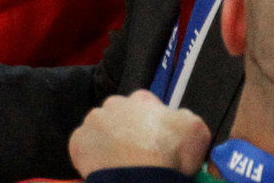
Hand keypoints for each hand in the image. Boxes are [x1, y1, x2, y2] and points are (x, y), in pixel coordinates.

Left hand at [68, 90, 210, 176]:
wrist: (142, 181)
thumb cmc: (170, 155)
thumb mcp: (196, 130)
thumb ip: (184, 117)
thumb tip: (177, 119)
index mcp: (140, 98)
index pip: (145, 103)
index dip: (151, 121)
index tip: (155, 140)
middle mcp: (114, 103)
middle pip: (119, 114)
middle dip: (126, 129)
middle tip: (136, 153)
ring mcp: (93, 122)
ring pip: (100, 129)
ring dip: (108, 141)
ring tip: (119, 163)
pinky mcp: (77, 142)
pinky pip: (83, 147)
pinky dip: (91, 157)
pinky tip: (104, 169)